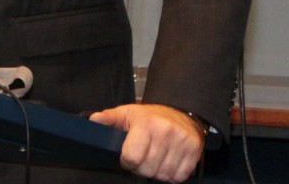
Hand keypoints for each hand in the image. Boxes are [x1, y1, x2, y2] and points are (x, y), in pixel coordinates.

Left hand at [89, 103, 204, 181]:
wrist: (181, 111)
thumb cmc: (150, 116)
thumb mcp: (127, 113)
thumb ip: (109, 119)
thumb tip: (93, 120)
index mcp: (146, 124)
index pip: (131, 158)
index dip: (127, 161)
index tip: (130, 156)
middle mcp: (165, 132)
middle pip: (147, 170)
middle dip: (142, 168)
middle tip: (144, 157)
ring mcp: (182, 142)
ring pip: (163, 175)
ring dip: (158, 172)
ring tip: (156, 158)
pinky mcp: (194, 151)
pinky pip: (179, 177)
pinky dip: (173, 175)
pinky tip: (169, 161)